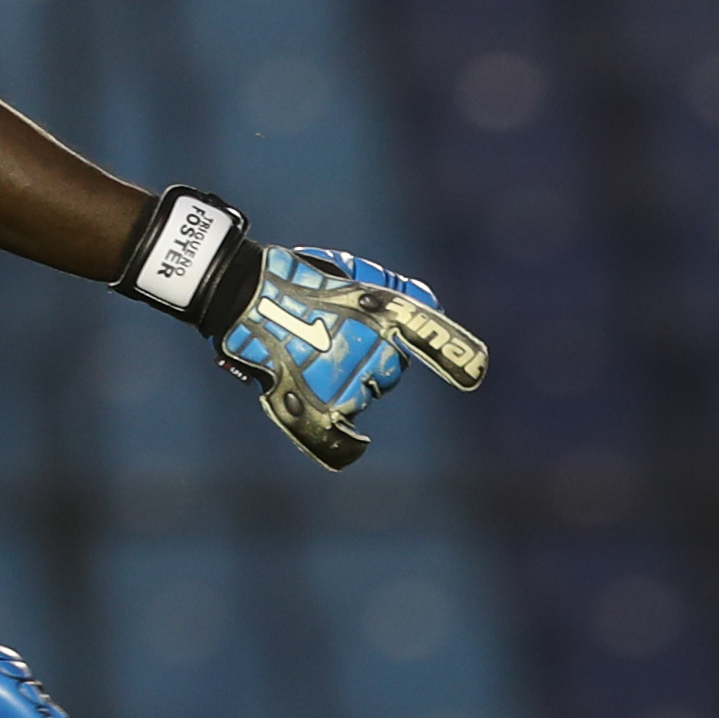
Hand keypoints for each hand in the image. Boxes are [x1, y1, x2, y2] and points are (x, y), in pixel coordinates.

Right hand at [214, 245, 488, 469]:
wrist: (242, 295)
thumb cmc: (297, 279)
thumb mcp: (350, 274)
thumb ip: (394, 292)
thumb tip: (432, 302)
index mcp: (383, 313)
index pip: (425, 334)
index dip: (454, 353)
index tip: (476, 370)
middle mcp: (374, 350)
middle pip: (387, 372)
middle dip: (369, 362)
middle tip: (332, 342)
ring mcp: (348, 382)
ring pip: (362, 396)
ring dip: (346, 387)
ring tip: (310, 361)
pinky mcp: (322, 408)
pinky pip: (341, 439)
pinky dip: (344, 443)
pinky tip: (351, 443)